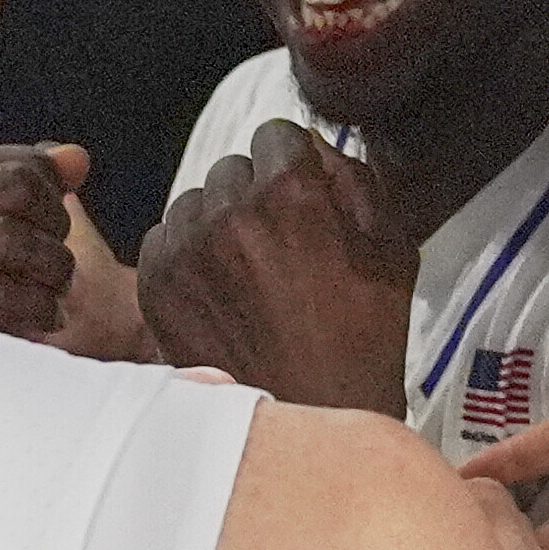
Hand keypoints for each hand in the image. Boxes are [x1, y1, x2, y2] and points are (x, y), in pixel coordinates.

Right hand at [0, 141, 140, 354]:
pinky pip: (0, 295)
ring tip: (54, 288)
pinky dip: (41, 304)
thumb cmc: (18, 286)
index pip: (2, 163)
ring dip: (53, 265)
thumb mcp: (32, 225)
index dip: (43, 177)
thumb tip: (74, 158)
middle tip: (56, 253)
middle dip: (54, 221)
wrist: (27, 360)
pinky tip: (49, 317)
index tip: (52, 209)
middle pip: (14, 190)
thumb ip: (45, 182)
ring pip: (8, 237)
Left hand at [136, 120, 413, 412]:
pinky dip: (186, 255)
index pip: (276, 134)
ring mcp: (187, 248)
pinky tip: (219, 290)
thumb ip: (356, 181)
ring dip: (217, 223)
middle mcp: (231, 211)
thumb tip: (319, 151)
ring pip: (195, 201)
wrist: (313, 415)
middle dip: (255, 195)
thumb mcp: (391, 250)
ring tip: (247, 272)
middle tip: (279, 243)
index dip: (293, 163)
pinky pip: (163, 239)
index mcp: (292, 192)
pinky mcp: (157, 284)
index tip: (299, 192)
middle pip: (233, 167)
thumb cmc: (360, 342)